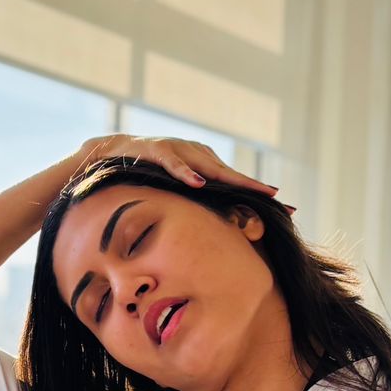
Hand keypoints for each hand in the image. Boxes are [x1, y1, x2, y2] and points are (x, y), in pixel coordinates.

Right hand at [72, 133, 289, 205]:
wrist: (103, 154)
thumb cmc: (138, 179)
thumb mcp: (167, 196)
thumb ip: (188, 209)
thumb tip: (208, 240)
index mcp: (200, 166)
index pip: (235, 182)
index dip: (258, 194)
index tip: (287, 210)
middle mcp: (194, 154)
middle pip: (230, 174)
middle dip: (254, 187)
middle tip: (279, 202)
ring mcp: (175, 150)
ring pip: (207, 166)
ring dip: (230, 179)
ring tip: (252, 191)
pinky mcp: (152, 149)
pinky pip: (171, 163)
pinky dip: (185, 173)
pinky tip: (199, 184)